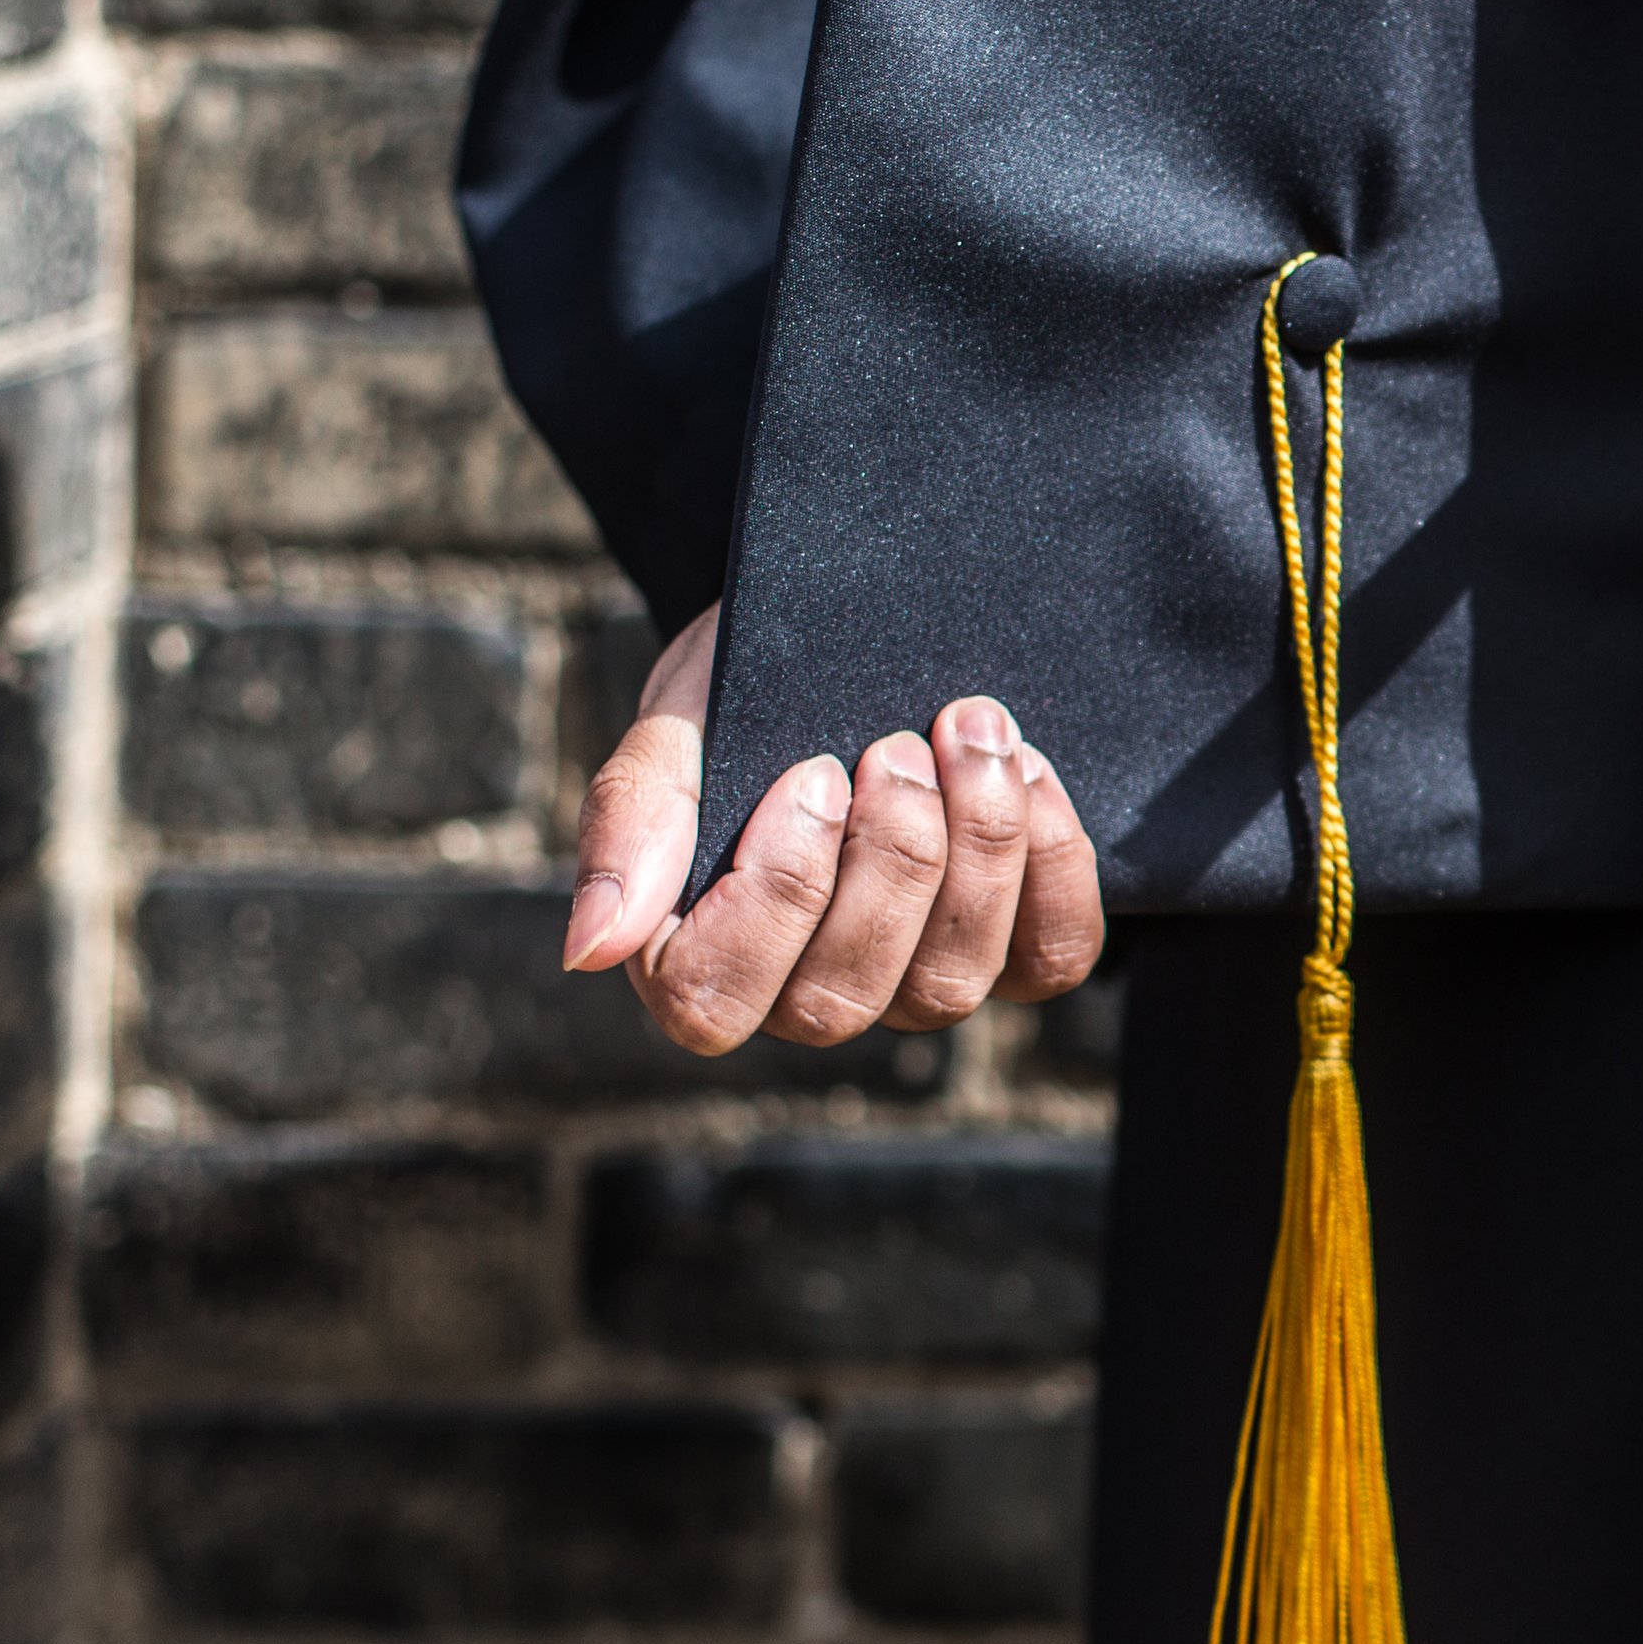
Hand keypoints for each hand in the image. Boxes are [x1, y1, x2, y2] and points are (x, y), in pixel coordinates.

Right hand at [562, 601, 1106, 1050]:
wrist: (848, 644)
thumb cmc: (743, 695)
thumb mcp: (678, 729)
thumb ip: (634, 823)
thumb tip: (590, 951)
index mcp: (697, 955)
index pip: (716, 1000)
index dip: (776, 895)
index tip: (811, 774)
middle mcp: (805, 993)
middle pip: (845, 995)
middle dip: (891, 859)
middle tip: (897, 746)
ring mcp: (911, 982)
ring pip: (950, 984)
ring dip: (976, 848)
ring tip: (972, 733)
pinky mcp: (1012, 953)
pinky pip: (1050, 959)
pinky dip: (1053, 868)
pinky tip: (1032, 774)